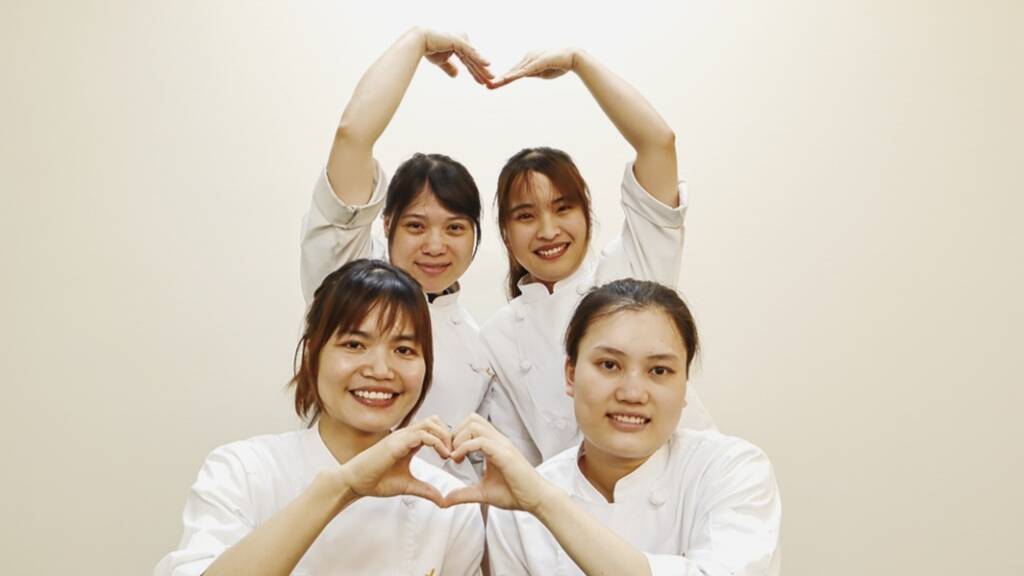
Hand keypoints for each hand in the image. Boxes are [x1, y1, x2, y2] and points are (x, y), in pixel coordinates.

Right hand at [336, 416, 452, 507]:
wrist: (355, 482)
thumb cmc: (376, 481)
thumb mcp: (408, 486)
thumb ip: (426, 490)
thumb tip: (443, 501)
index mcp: (408, 442)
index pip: (432, 429)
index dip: (446, 439)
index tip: (453, 456)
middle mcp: (405, 435)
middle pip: (434, 420)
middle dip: (449, 434)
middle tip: (455, 453)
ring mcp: (400, 436)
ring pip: (431, 423)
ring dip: (445, 436)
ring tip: (449, 454)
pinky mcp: (397, 442)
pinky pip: (422, 434)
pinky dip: (437, 442)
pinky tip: (443, 455)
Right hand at [421, 29, 493, 85]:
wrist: (420, 41)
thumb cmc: (429, 49)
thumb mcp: (441, 61)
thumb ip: (450, 67)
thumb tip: (457, 75)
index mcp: (459, 46)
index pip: (469, 62)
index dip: (476, 72)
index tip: (482, 82)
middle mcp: (462, 42)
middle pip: (473, 60)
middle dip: (482, 72)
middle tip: (491, 81)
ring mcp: (462, 41)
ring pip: (473, 58)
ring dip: (483, 68)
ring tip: (491, 77)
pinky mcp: (459, 41)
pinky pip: (470, 52)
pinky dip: (479, 58)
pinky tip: (487, 64)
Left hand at [444, 414, 556, 512]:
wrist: (536, 499)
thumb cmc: (515, 494)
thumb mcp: (483, 493)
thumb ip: (463, 494)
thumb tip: (445, 500)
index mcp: (494, 445)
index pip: (472, 425)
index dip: (457, 436)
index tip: (451, 456)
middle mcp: (498, 440)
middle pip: (471, 419)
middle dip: (455, 434)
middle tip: (450, 454)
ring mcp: (502, 444)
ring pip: (474, 425)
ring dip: (459, 439)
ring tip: (455, 457)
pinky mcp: (504, 453)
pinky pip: (480, 441)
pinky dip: (464, 447)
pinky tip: (460, 460)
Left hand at [489, 48, 576, 88]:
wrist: (572, 57)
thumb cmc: (559, 65)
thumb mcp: (542, 73)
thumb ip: (533, 74)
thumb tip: (525, 75)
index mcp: (528, 61)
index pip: (513, 72)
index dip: (503, 79)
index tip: (493, 85)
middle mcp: (527, 58)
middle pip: (511, 71)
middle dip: (500, 80)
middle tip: (487, 87)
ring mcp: (531, 59)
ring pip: (515, 71)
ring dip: (504, 79)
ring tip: (493, 85)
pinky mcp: (537, 62)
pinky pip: (524, 70)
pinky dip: (514, 75)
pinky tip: (506, 79)